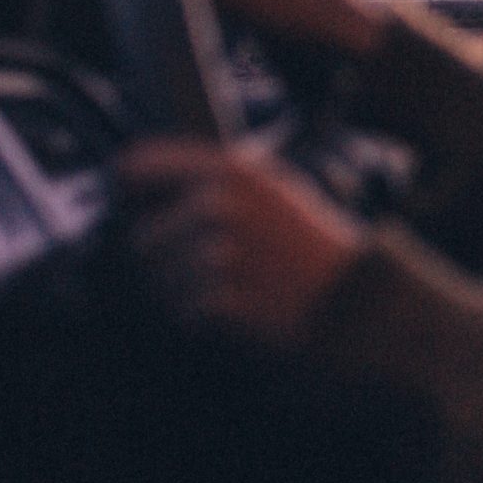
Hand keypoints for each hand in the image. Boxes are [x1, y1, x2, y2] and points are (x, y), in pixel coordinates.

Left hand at [118, 140, 366, 346]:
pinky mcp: (219, 300)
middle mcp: (218, 206)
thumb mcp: (271, 187)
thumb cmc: (310, 244)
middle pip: (143, 237)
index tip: (136, 206)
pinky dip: (203, 316)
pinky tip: (240, 307)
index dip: (130, 189)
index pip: (138, 165)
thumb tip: (141, 182)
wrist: (352, 297)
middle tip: (209, 266)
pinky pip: (180, 311)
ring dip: (185, 290)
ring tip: (233, 286)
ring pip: (159, 281)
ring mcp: (217, 255)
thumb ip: (212, 178)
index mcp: (230, 170)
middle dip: (167, 257)